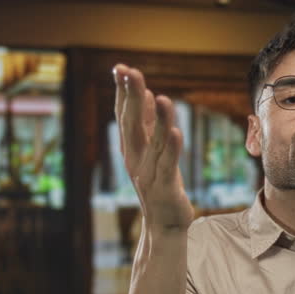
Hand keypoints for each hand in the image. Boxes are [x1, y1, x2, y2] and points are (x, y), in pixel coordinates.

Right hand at [113, 64, 193, 231]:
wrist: (163, 224)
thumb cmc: (159, 183)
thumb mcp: (151, 150)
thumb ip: (146, 124)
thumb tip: (145, 94)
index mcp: (131, 148)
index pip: (124, 114)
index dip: (122, 92)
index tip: (120, 68)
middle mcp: (136, 158)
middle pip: (132, 123)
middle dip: (131, 97)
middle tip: (130, 72)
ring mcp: (149, 172)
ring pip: (153, 141)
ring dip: (156, 119)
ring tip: (160, 97)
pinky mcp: (165, 186)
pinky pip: (168, 164)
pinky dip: (171, 148)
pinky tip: (175, 132)